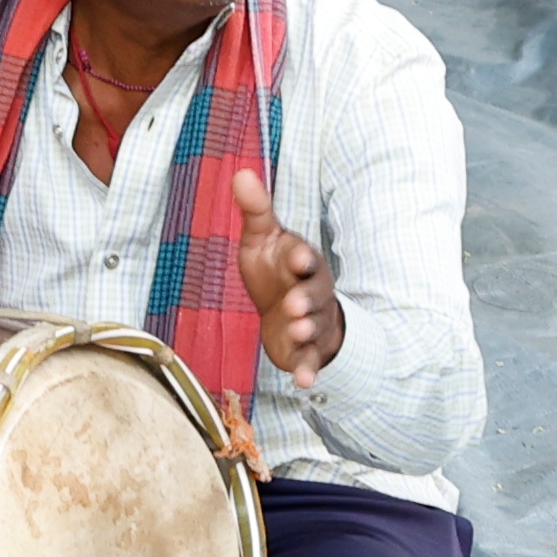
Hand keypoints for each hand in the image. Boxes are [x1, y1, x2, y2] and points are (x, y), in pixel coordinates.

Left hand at [233, 169, 343, 389]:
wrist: (288, 311)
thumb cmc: (274, 271)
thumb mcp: (262, 239)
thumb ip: (255, 210)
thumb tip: (241, 172)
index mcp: (302, 262)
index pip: (304, 257)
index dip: (301, 257)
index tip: (298, 256)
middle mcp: (312, 292)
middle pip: (315, 294)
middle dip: (306, 298)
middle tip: (294, 303)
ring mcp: (312, 322)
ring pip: (314, 326)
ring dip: (306, 328)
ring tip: (296, 330)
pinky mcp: (305, 349)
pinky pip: (311, 361)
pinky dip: (309, 371)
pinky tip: (303, 383)